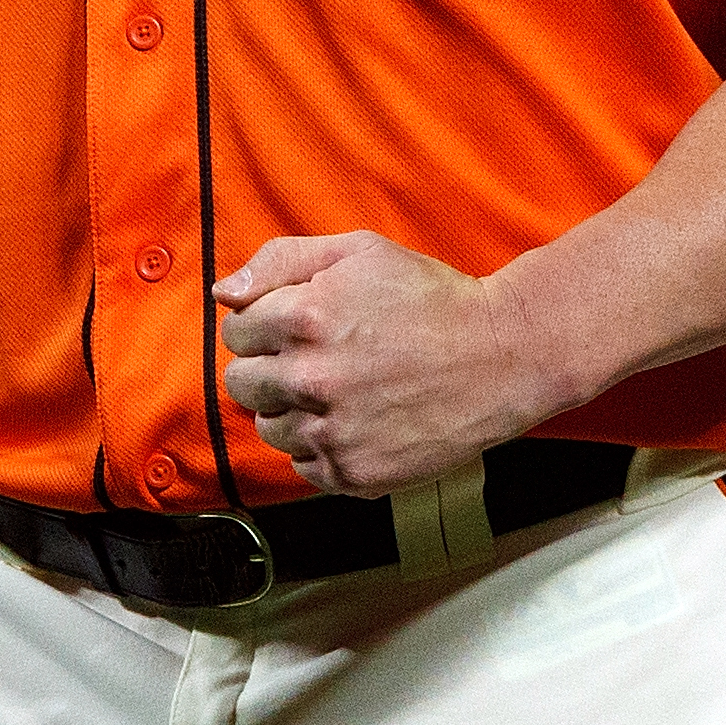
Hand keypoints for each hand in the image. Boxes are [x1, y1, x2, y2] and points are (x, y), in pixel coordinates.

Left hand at [212, 233, 567, 495]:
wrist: (502, 356)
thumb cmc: (431, 299)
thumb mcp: (359, 252)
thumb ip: (281, 262)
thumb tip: (223, 291)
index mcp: (304, 316)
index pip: (235, 332)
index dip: (263, 325)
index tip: (295, 327)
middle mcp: (310, 378)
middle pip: (241, 383)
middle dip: (269, 367)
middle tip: (315, 359)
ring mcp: (331, 431)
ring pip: (269, 428)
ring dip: (291, 410)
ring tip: (339, 390)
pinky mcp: (353, 471)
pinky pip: (303, 466)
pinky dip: (320, 447)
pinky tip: (356, 421)